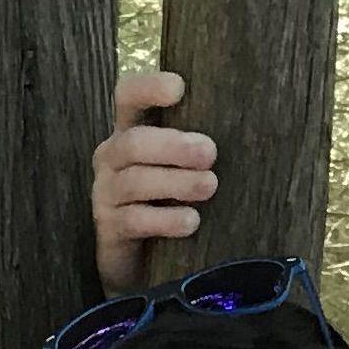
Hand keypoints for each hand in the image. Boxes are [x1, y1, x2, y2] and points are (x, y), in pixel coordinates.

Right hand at [92, 70, 217, 295]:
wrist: (139, 261)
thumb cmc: (167, 200)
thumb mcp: (179, 165)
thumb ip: (194, 146)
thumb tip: (244, 128)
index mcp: (129, 131)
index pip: (128, 96)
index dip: (149, 88)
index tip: (180, 88)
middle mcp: (111, 157)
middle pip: (135, 142)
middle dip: (174, 146)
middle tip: (210, 153)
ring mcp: (105, 193)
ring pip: (136, 181)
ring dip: (176, 182)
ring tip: (209, 186)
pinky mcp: (109, 229)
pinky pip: (135, 220)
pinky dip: (166, 220)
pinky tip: (191, 222)